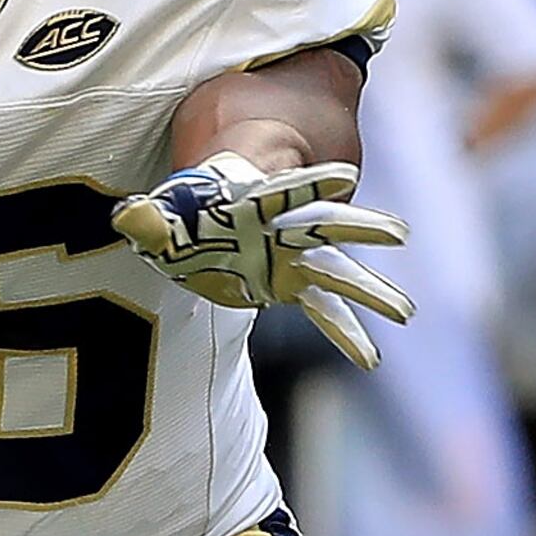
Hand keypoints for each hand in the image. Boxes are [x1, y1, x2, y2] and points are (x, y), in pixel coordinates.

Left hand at [111, 151, 415, 367]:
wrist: (203, 229)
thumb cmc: (186, 216)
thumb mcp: (162, 220)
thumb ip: (148, 219)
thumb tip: (130, 214)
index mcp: (255, 203)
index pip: (287, 190)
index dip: (313, 184)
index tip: (345, 176)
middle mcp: (284, 230)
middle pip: (327, 227)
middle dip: (361, 229)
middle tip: (397, 233)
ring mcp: (294, 260)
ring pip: (338, 274)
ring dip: (370, 293)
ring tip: (405, 312)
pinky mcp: (293, 288)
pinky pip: (325, 314)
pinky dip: (347, 336)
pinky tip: (370, 359)